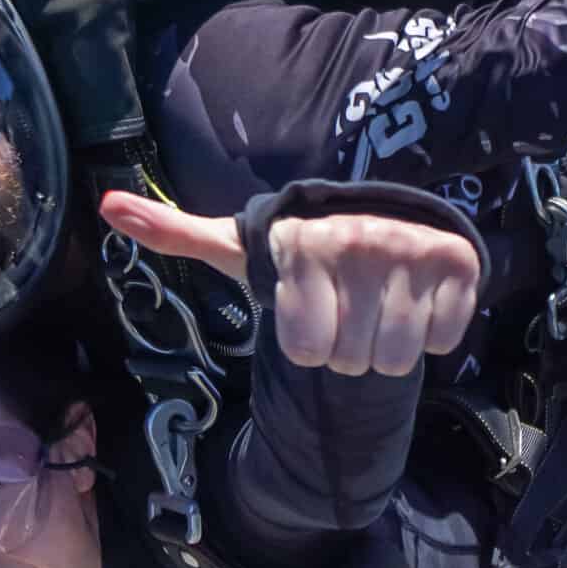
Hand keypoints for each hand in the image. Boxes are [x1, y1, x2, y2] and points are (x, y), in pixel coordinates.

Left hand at [100, 191, 477, 376]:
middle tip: (345, 312)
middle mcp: (361, 238)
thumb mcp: (238, 247)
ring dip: (384, 349)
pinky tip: (413, 302)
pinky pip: (441, 341)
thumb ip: (175, 232)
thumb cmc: (300, 252)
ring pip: (394, 358)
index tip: (308, 307)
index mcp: (304, 240)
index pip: (303, 350)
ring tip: (375, 310)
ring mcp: (415, 249)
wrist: (379, 224)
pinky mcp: (460, 264)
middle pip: (350, 359)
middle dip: (345, 350)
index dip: (305, 344)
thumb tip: (107, 207)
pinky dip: (428, 335)